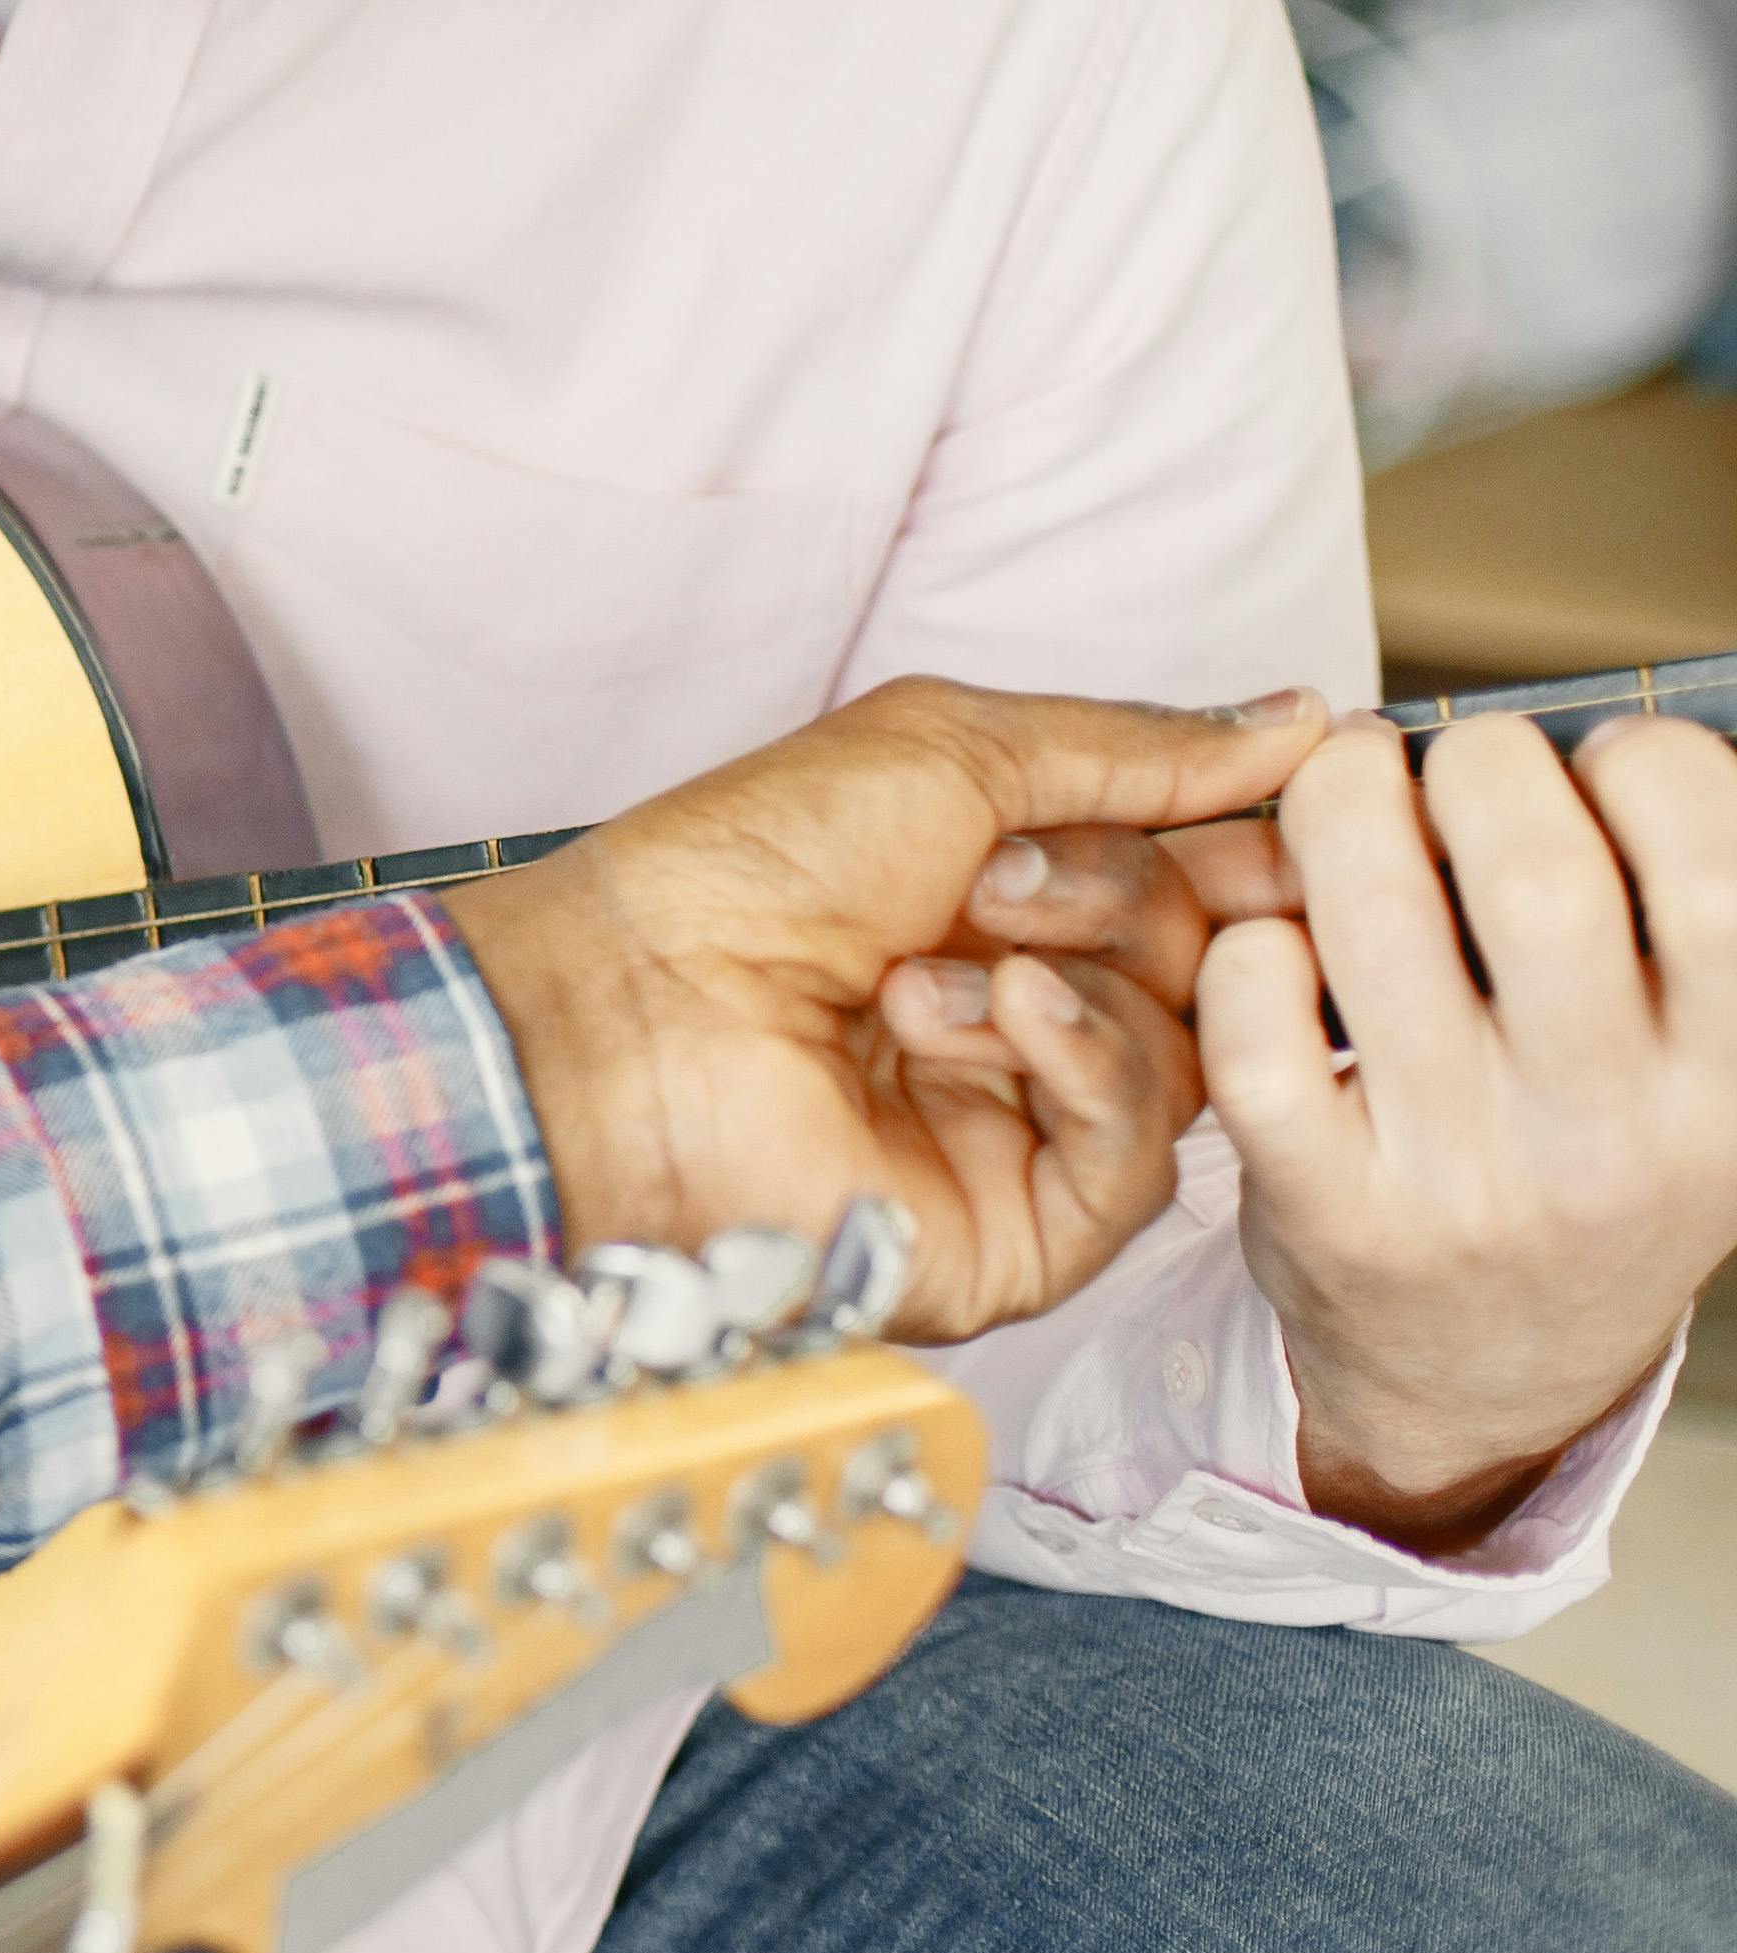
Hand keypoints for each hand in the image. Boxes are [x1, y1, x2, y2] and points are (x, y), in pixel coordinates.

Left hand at [448, 676, 1329, 1339]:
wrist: (628, 1010)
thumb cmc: (744, 868)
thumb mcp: (945, 753)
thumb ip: (1131, 747)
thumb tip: (1298, 722)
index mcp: (1014, 902)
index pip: (1202, 880)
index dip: (1259, 847)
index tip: (1324, 798)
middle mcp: (1028, 1014)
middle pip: (1205, 959)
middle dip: (1125, 896)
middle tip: (1001, 883)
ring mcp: (1027, 1128)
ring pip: (1190, 1052)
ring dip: (1077, 978)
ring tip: (939, 961)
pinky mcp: (1024, 1230)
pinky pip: (1141, 1156)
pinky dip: (1088, 1067)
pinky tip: (997, 1022)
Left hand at [1197, 710, 1736, 1552]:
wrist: (1485, 1377)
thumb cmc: (1578, 1160)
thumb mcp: (1682, 1066)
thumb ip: (1669, 929)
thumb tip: (1602, 742)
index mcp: (1731, 1077)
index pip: (1713, 856)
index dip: (1636, 761)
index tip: (1588, 759)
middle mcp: (1616, 1135)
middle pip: (1535, 868)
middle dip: (1469, 762)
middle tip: (1440, 763)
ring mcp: (1469, 1179)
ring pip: (1379, 916)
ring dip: (1339, 808)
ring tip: (1343, 796)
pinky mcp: (1329, 1211)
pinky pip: (1259, 1029)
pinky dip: (1247, 948)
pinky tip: (1271, 941)